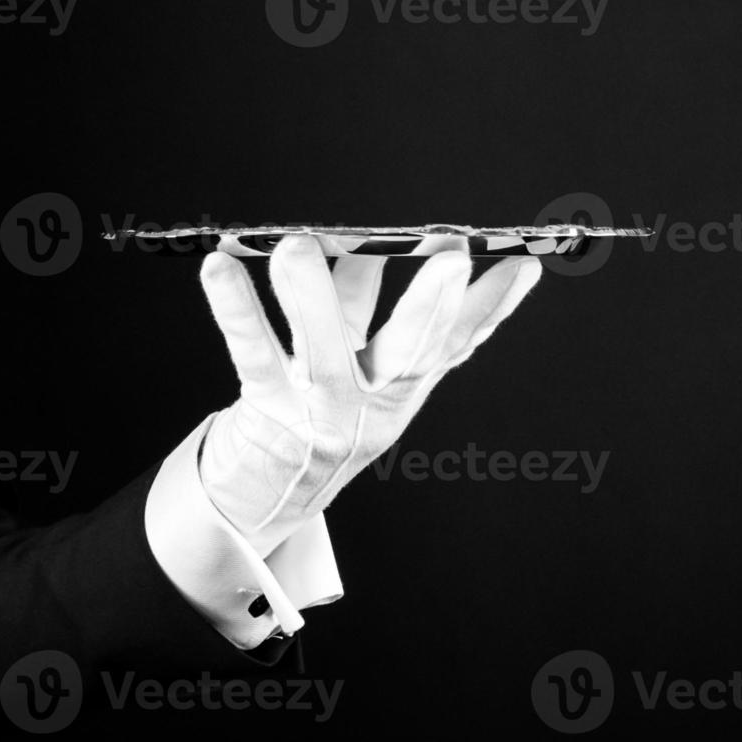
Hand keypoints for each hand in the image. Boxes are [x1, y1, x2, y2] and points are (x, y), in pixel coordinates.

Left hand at [196, 235, 541, 554]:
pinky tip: (219, 267)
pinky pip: (253, 353)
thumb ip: (378, 296)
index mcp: (402, 385)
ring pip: (323, 351)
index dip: (494, 306)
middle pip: (409, 353)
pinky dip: (235, 309)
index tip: (522, 263)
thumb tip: (420, 246)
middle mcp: (371, 401)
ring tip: (298, 247)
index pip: (459, 342)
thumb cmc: (321, 409)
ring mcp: (320, 408)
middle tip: (453, 258)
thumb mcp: (364, 359)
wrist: (268, 495)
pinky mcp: (268, 406)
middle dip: (432, 307)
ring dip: (312, 294)